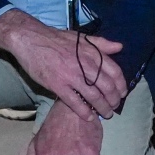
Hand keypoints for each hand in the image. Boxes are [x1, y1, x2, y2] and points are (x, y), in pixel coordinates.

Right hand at [0, 10, 126, 119]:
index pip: (115, 72)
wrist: (31, 39)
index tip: (122, 94)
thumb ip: (102, 43)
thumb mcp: (82, 37)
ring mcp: (72, 76)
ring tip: (106, 114)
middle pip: (107, 87)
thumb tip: (120, 47)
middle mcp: (86, 66)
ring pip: (93, 96)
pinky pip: (74, 102)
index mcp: (93, 54)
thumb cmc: (57, 38)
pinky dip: (84, 111)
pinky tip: (89, 117)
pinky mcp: (57, 85)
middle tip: (114, 107)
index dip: (121, 85)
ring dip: (102, 108)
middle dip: (113, 100)